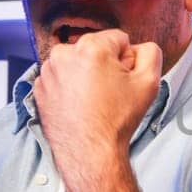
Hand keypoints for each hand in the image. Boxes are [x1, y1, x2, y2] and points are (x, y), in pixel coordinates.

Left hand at [34, 31, 160, 182]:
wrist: (89, 153)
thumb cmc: (115, 121)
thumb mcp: (149, 83)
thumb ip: (151, 53)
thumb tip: (140, 47)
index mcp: (91, 47)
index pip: (118, 39)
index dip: (126, 60)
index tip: (123, 80)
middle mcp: (64, 53)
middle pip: (95, 48)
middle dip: (104, 65)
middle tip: (110, 92)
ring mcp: (48, 71)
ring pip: (76, 62)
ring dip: (85, 74)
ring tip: (94, 100)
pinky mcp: (39, 87)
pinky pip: (61, 77)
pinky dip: (70, 86)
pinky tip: (79, 104)